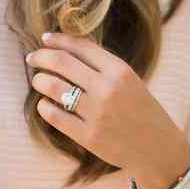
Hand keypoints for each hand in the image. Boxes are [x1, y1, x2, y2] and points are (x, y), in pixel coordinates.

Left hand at [27, 30, 189, 188]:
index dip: (58, 40)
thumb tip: (66, 48)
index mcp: (120, 71)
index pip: (80, 46)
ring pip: (53, 87)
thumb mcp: (130, 80)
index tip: (44, 39)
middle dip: (41, 57)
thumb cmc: (141, 110)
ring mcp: (97, 114)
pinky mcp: (88, 136)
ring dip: (40, 81)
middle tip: (32, 58)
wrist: (157, 148)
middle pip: (61, 63)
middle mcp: (107, 89)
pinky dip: (44, 106)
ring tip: (38, 81)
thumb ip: (102, 66)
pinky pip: (54, 115)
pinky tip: (44, 104)